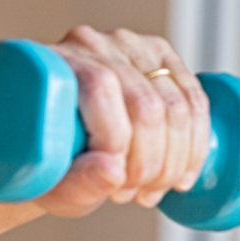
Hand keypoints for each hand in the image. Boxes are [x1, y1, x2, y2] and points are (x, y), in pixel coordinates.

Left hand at [37, 26, 210, 217]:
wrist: (49, 141)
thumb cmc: (42, 161)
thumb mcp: (47, 181)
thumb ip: (74, 183)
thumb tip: (113, 173)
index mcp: (55, 60)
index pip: (101, 87)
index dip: (116, 145)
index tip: (114, 186)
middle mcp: (93, 44)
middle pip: (144, 103)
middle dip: (149, 164)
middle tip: (132, 196)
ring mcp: (131, 47)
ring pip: (176, 106)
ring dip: (174, 162)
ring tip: (149, 192)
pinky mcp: (161, 59)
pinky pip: (195, 100)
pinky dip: (197, 144)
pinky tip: (182, 176)